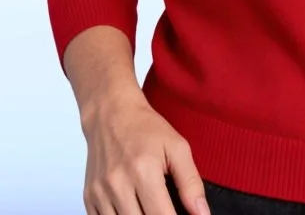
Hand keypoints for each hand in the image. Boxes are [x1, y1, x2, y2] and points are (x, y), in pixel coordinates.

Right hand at [81, 87, 209, 214]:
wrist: (111, 113)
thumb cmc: (145, 128)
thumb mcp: (177, 147)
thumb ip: (191, 182)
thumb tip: (202, 213)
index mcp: (144, 171)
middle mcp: (118, 184)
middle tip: (165, 209)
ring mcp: (100, 192)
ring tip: (149, 208)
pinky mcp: (89, 197)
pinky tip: (131, 210)